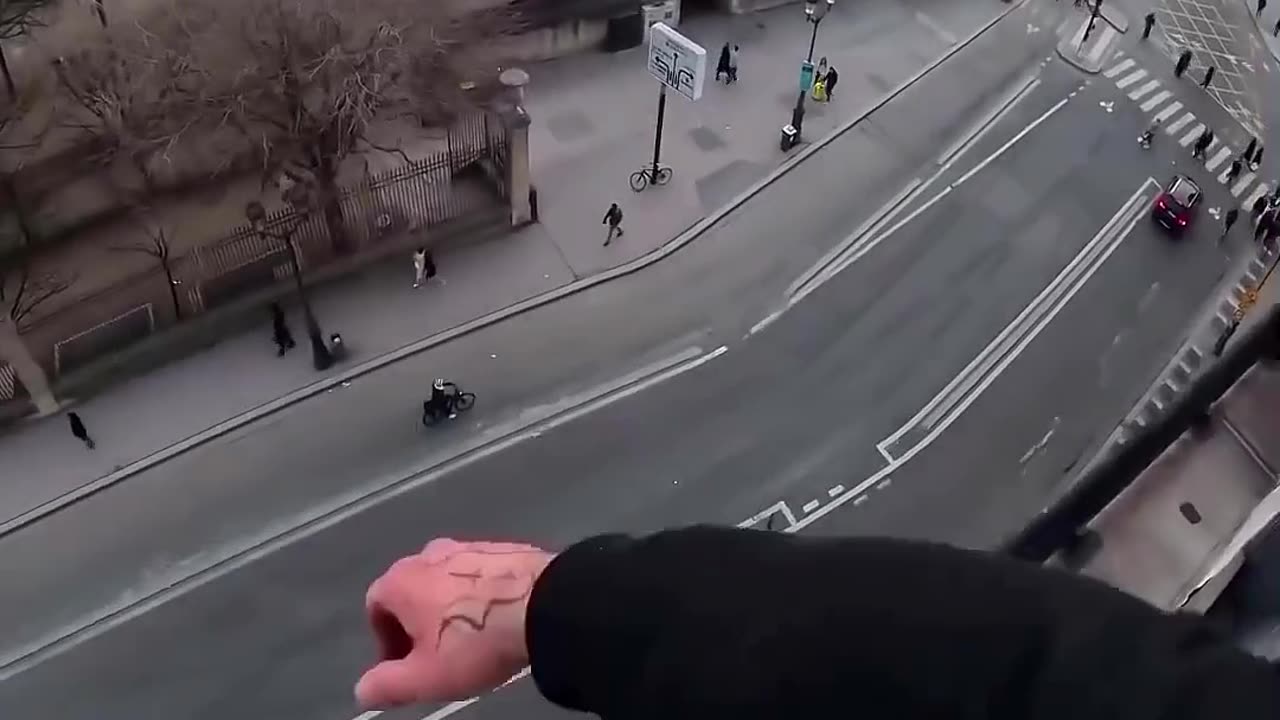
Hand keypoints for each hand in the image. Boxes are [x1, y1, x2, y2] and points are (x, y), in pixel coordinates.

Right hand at [355, 538, 552, 708]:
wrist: (543, 604)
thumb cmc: (475, 642)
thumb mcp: (425, 677)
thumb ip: (386, 685)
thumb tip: (362, 690)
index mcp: (401, 579)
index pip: (375, 607)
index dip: (385, 640)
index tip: (405, 665)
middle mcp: (429, 553)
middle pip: (411, 591)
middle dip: (417, 624)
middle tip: (435, 656)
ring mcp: (468, 546)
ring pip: (446, 581)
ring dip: (448, 608)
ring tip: (469, 639)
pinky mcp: (502, 547)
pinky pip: (479, 575)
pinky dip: (479, 596)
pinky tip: (496, 618)